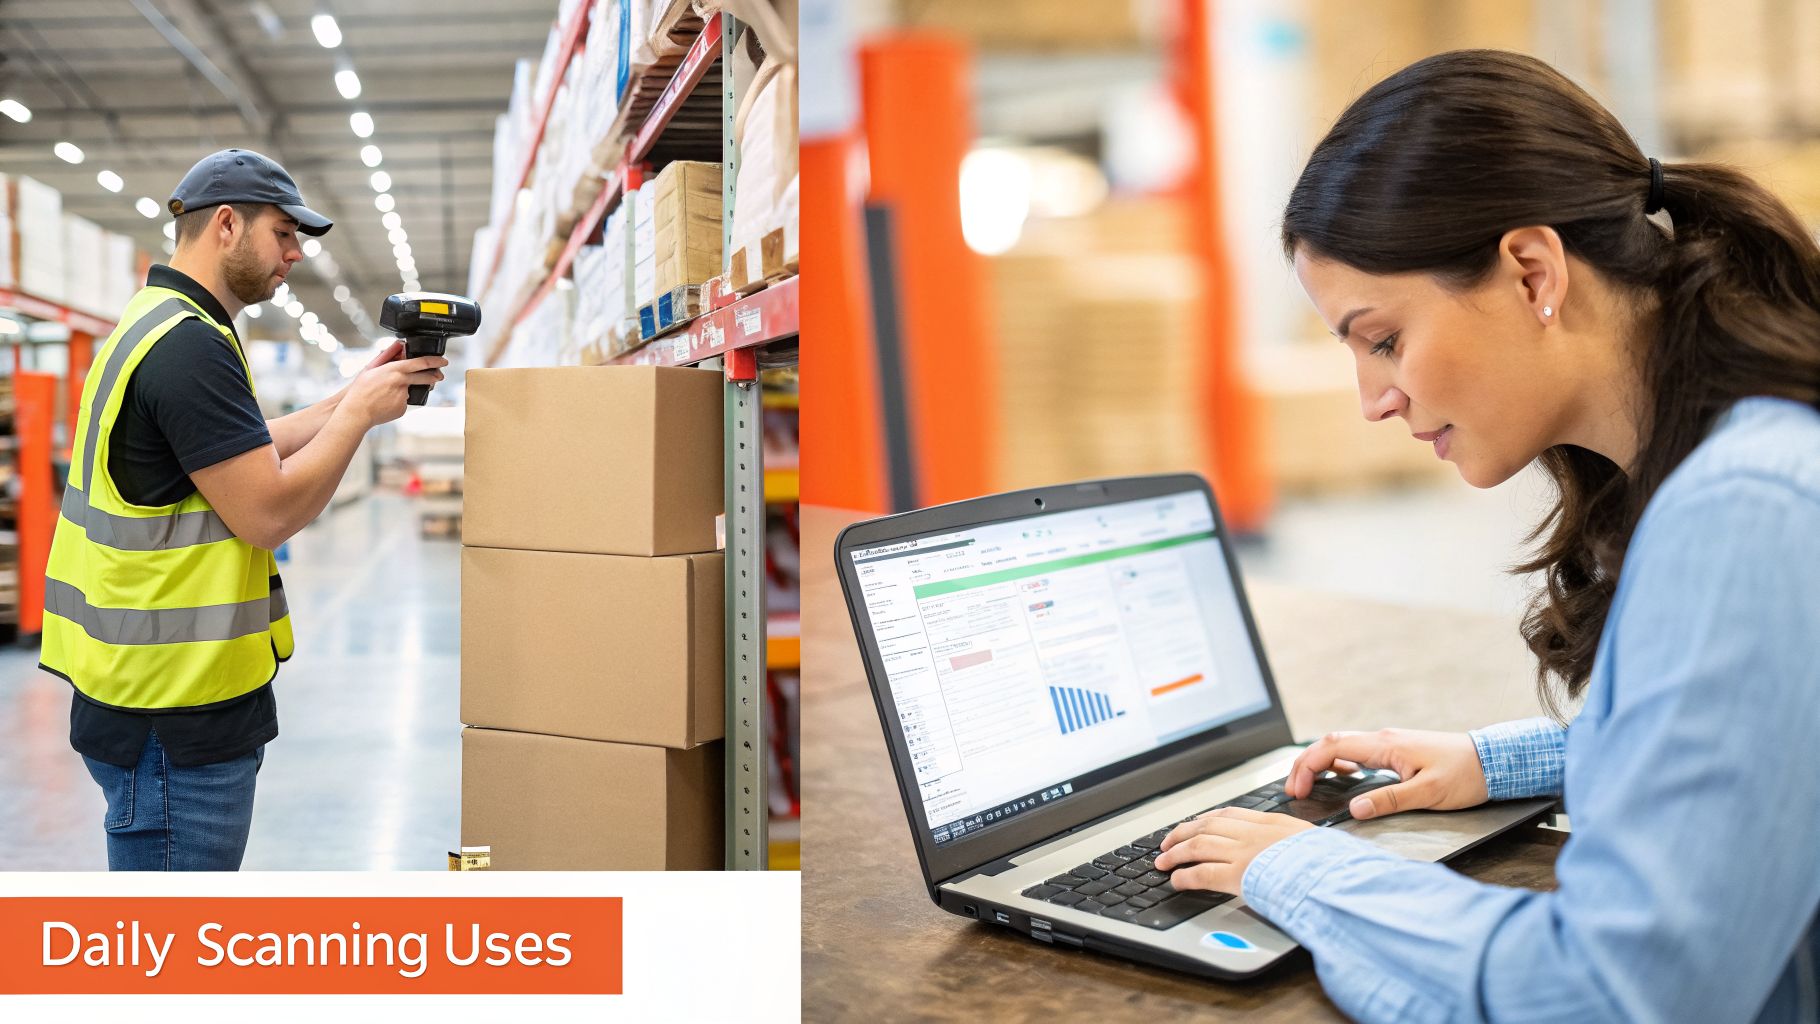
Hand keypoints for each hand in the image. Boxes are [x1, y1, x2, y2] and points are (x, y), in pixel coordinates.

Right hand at [342, 340, 445, 426]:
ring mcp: (404, 396)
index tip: (443, 361)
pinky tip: (386, 402)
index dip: (435, 361)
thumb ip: (387, 355)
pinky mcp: (403, 408)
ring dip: (408, 389)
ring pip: (412, 390)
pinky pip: (404, 402)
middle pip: (425, 377)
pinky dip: (398, 401)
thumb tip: (399, 345)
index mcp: (395, 370)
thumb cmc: (361, 389)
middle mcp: (402, 382)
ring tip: (389, 392)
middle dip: (434, 376)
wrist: (357, 412)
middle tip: (438, 375)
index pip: (421, 363)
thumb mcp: (371, 367)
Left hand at [1154, 807, 1313, 894]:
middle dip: (1182, 833)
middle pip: (1206, 826)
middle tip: (1166, 842)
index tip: (1194, 824)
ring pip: (1198, 846)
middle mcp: (1253, 833)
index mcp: (1271, 822)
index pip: (1229, 815)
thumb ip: (1293, 840)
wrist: (1333, 874)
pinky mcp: (1239, 875)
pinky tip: (1176, 880)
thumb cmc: (1328, 862)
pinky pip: (1203, 873)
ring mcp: (1244, 853)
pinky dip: (1185, 876)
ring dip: (1176, 853)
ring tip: (1162, 861)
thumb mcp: (1312, 840)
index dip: (1206, 819)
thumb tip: (1292, 846)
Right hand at [1288, 728, 1489, 819]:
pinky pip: (1359, 750)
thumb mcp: (1428, 793)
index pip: (1332, 748)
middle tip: (1294, 790)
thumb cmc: (1466, 775)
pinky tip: (1344, 776)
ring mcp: (1390, 742)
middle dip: (1305, 764)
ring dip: (1321, 762)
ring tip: (1311, 784)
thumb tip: (1355, 808)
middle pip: (1330, 743)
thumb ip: (1389, 800)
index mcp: (1385, 745)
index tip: (1297, 790)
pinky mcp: (1398, 749)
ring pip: (1343, 745)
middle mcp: (1383, 739)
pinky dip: (1340, 762)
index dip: (1307, 767)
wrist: (1494, 761)